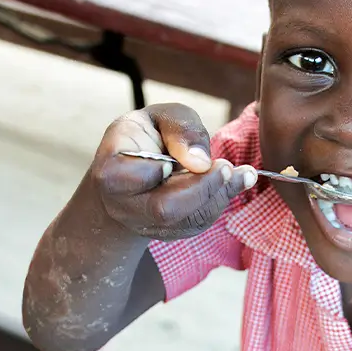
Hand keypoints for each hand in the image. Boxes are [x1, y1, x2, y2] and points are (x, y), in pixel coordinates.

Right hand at [88, 103, 257, 240]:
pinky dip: (221, 201)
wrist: (133, 168)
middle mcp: (123, 205)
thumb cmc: (146, 136)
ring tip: (241, 173)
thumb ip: (181, 129)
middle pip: (164, 208)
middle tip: (227, 167)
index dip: (161, 170)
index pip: (133, 177)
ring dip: (220, 195)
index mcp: (111, 170)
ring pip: (187, 220)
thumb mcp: (160, 117)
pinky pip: (198, 223)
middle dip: (203, 188)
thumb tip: (202, 162)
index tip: (189, 158)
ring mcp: (145, 224)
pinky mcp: (168, 233)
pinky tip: (236, 181)